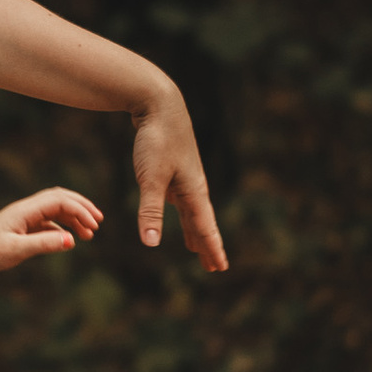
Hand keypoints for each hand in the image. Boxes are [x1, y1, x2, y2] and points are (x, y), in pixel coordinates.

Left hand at [0, 186, 105, 275]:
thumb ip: (44, 244)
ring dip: (74, 217)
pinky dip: (62, 227)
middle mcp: (26, 209)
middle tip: (100, 220)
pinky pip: (47, 221)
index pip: (60, 201)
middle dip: (82, 206)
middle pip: (60, 197)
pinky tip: (69, 240)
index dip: (80, 210)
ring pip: (55, 209)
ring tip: (89, 234)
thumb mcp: (16, 250)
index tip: (94, 227)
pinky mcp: (22, 227)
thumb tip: (71, 240)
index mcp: (25, 210)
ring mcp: (24, 217)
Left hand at [130, 87, 227, 268]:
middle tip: (215, 267)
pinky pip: (183, 201)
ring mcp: (185, 178)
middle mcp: (194, 187)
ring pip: (193, 212)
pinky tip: (184, 217)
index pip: (205, 228)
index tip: (221, 268)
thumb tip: (152, 244)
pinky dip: (185, 216)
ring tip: (199, 250)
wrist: (159, 104)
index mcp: (193, 191)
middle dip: (208, 246)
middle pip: (203, 223)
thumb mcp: (150, 178)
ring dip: (197, 232)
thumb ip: (150, 211)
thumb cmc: (157, 140)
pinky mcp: (175, 169)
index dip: (212, 249)